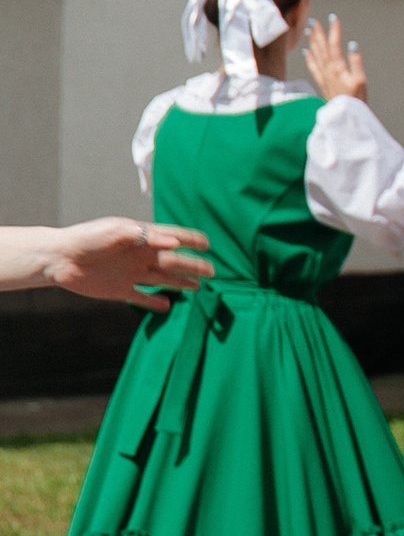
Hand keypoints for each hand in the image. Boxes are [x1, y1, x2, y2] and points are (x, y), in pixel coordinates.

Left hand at [43, 218, 214, 311]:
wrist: (59, 258)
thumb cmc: (87, 238)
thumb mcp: (116, 231)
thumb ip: (145, 236)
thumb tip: (174, 243)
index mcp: (141, 238)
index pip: (172, 238)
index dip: (190, 239)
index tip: (207, 243)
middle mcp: (140, 256)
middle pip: (174, 262)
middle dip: (193, 265)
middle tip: (212, 271)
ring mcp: (132, 273)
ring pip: (163, 279)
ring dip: (181, 283)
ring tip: (198, 287)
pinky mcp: (121, 290)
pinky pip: (142, 297)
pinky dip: (155, 303)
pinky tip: (168, 305)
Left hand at [301, 15, 367, 101]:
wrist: (345, 116)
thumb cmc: (357, 99)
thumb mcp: (361, 80)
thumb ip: (356, 61)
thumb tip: (352, 44)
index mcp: (338, 67)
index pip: (334, 45)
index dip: (334, 31)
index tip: (333, 18)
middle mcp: (328, 70)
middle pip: (322, 48)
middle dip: (318, 33)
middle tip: (314, 20)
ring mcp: (324, 76)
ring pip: (316, 55)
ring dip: (312, 42)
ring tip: (309, 30)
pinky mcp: (322, 83)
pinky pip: (313, 67)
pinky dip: (309, 58)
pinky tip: (306, 51)